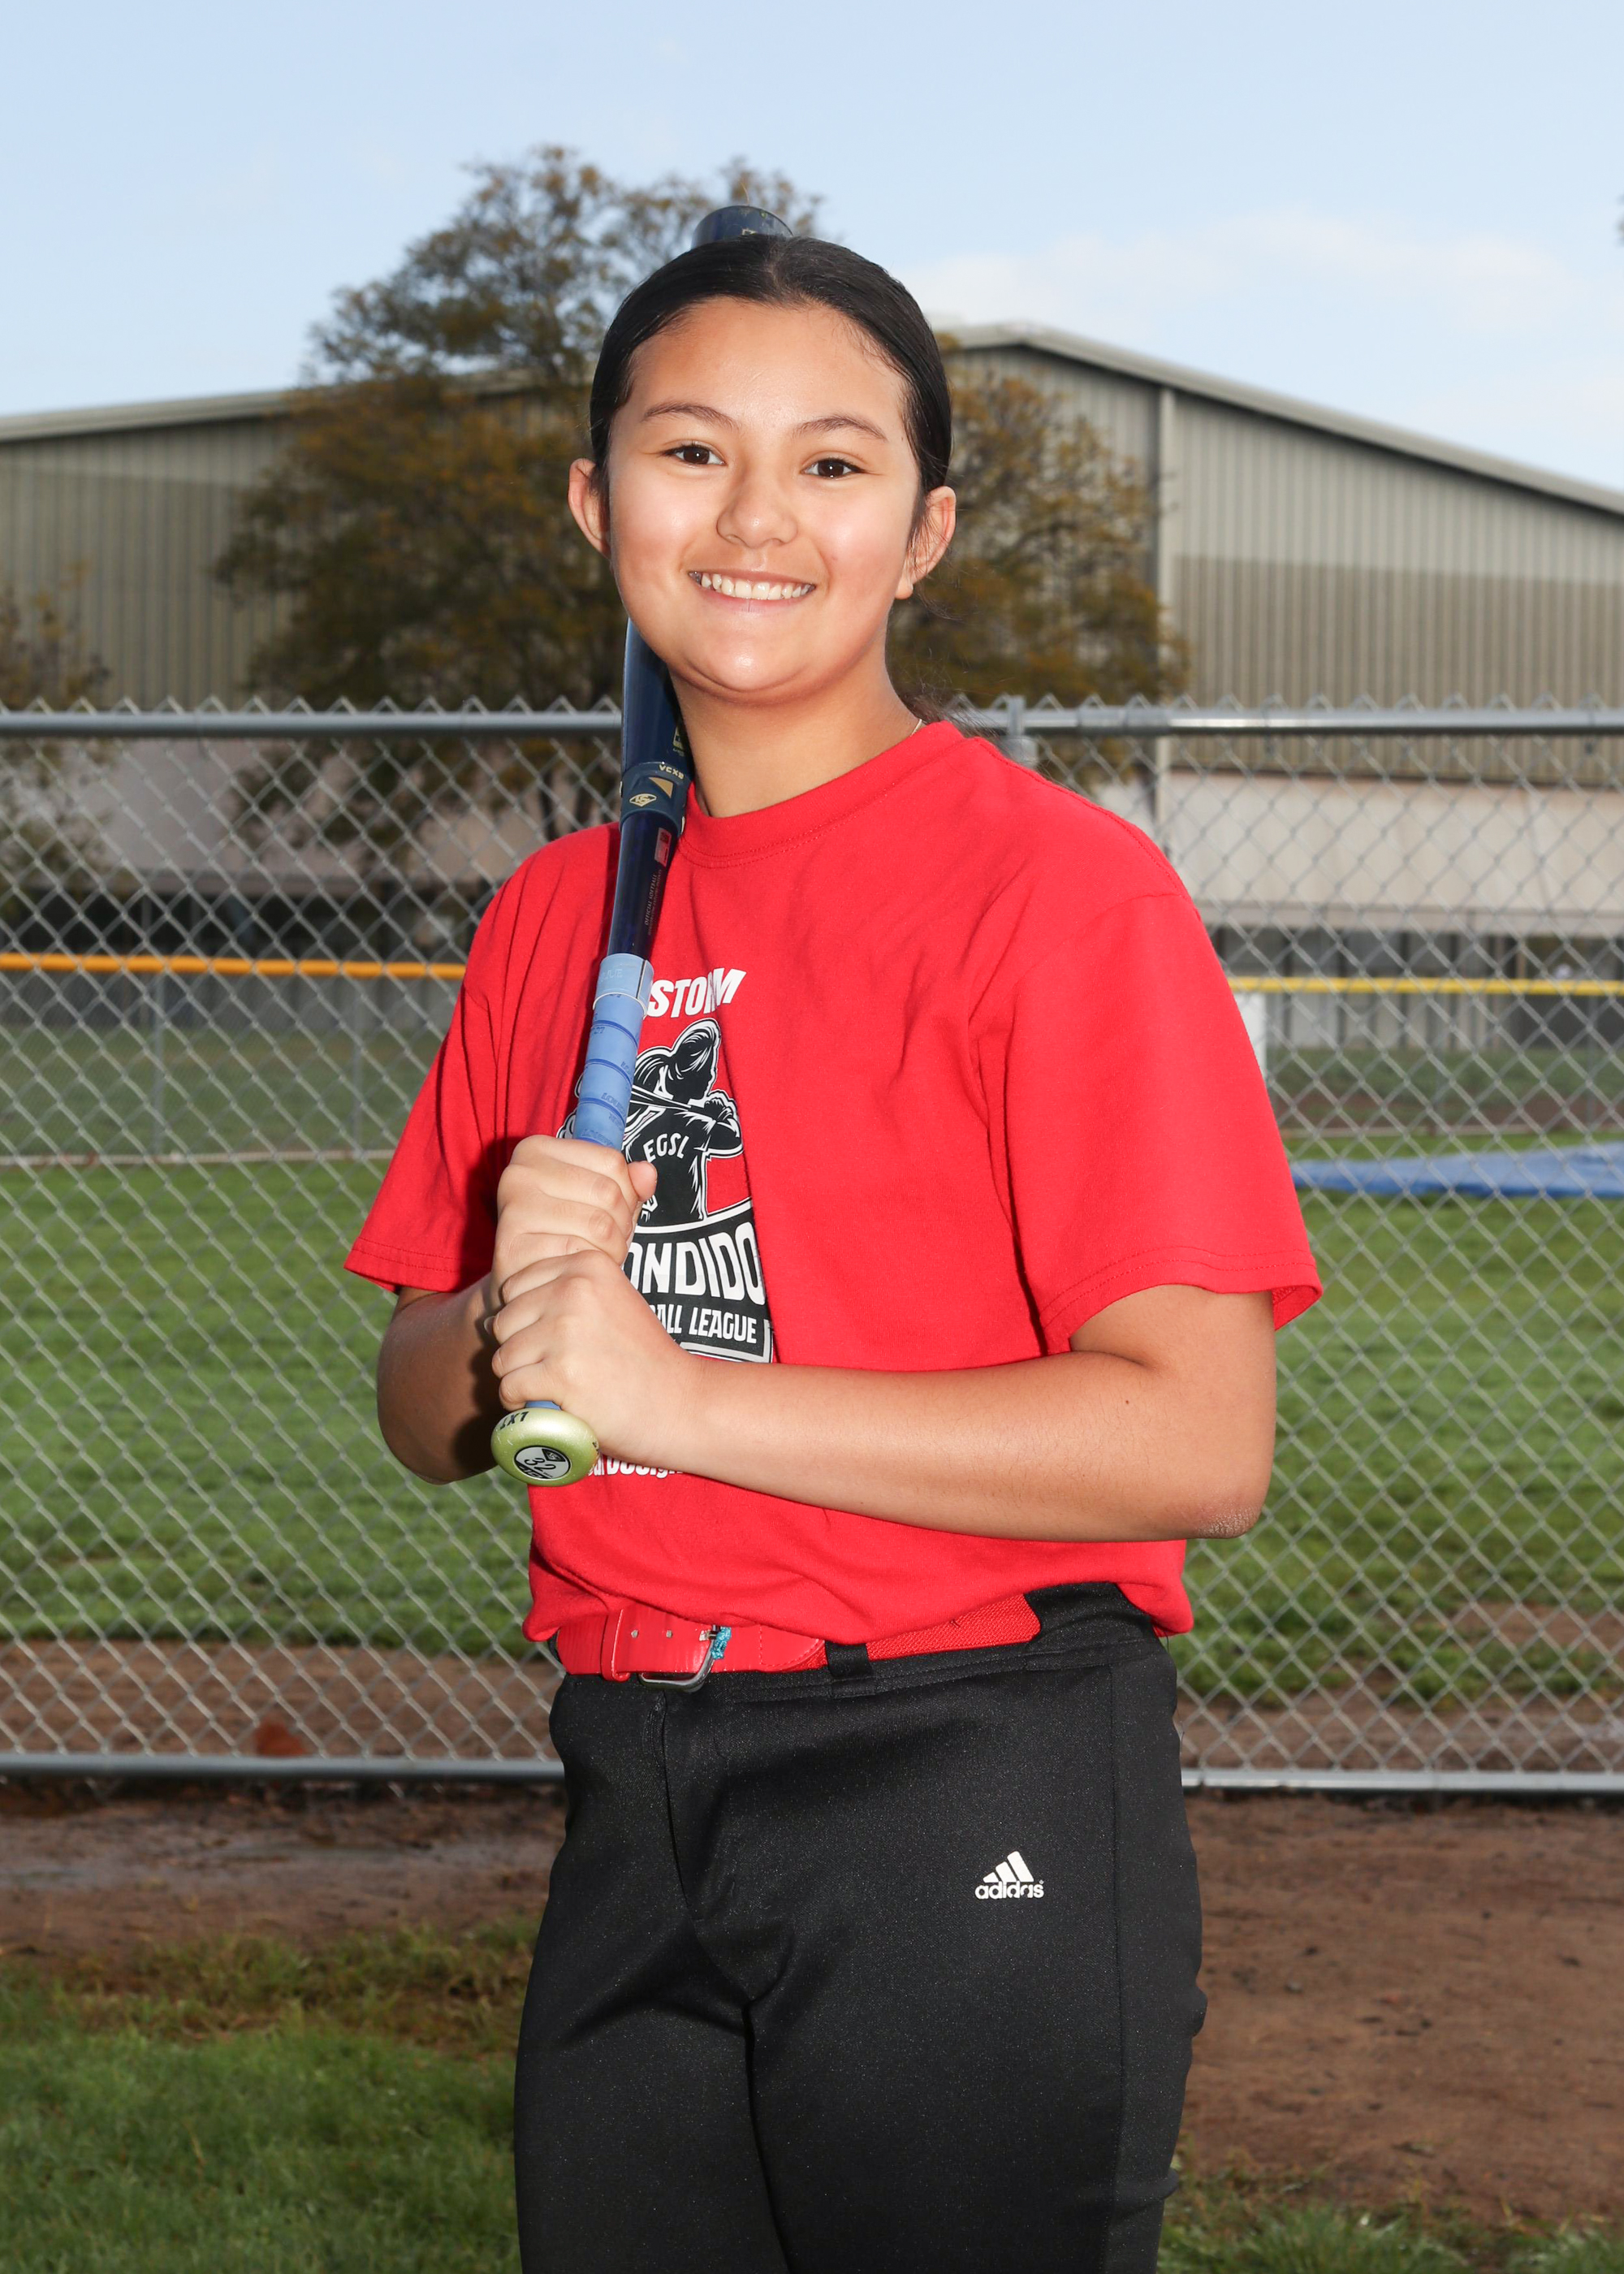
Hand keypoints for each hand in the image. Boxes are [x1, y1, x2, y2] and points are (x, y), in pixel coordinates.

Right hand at [489, 1136, 658, 1309]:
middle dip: (623, 1225)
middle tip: (613, 1242)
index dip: (628, 1193)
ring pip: (599, 1225)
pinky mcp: (512, 1245)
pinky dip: (590, 1266)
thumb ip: (627, 1184)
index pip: (612, 1161)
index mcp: (537, 1149)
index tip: (617, 1214)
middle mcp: (519, 1172)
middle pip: (607, 1192)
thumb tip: (647, 1173)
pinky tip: (579, 1270)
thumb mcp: (598, 1202)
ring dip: (612, 1249)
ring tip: (600, 1256)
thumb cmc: (564, 1234)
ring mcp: (513, 1208)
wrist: (521, 1281)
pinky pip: (578, 1253)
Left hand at [489, 1246, 702, 1466]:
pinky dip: (522, 1406)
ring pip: (502, 1358)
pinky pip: (509, 1389)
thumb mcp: (610, 1302)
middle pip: (504, 1322)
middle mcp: (574, 1290)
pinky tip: (550, 1406)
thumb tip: (488, 1321)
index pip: (515, 1287)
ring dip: (521, 1381)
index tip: (561, 1341)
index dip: (528, 1320)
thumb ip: (561, 1295)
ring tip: (556, 1389)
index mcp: (586, 1264)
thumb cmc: (640, 1358)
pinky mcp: (560, 1374)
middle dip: (521, 1351)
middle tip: (558, 1370)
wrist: (680, 1403)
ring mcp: (566, 1331)